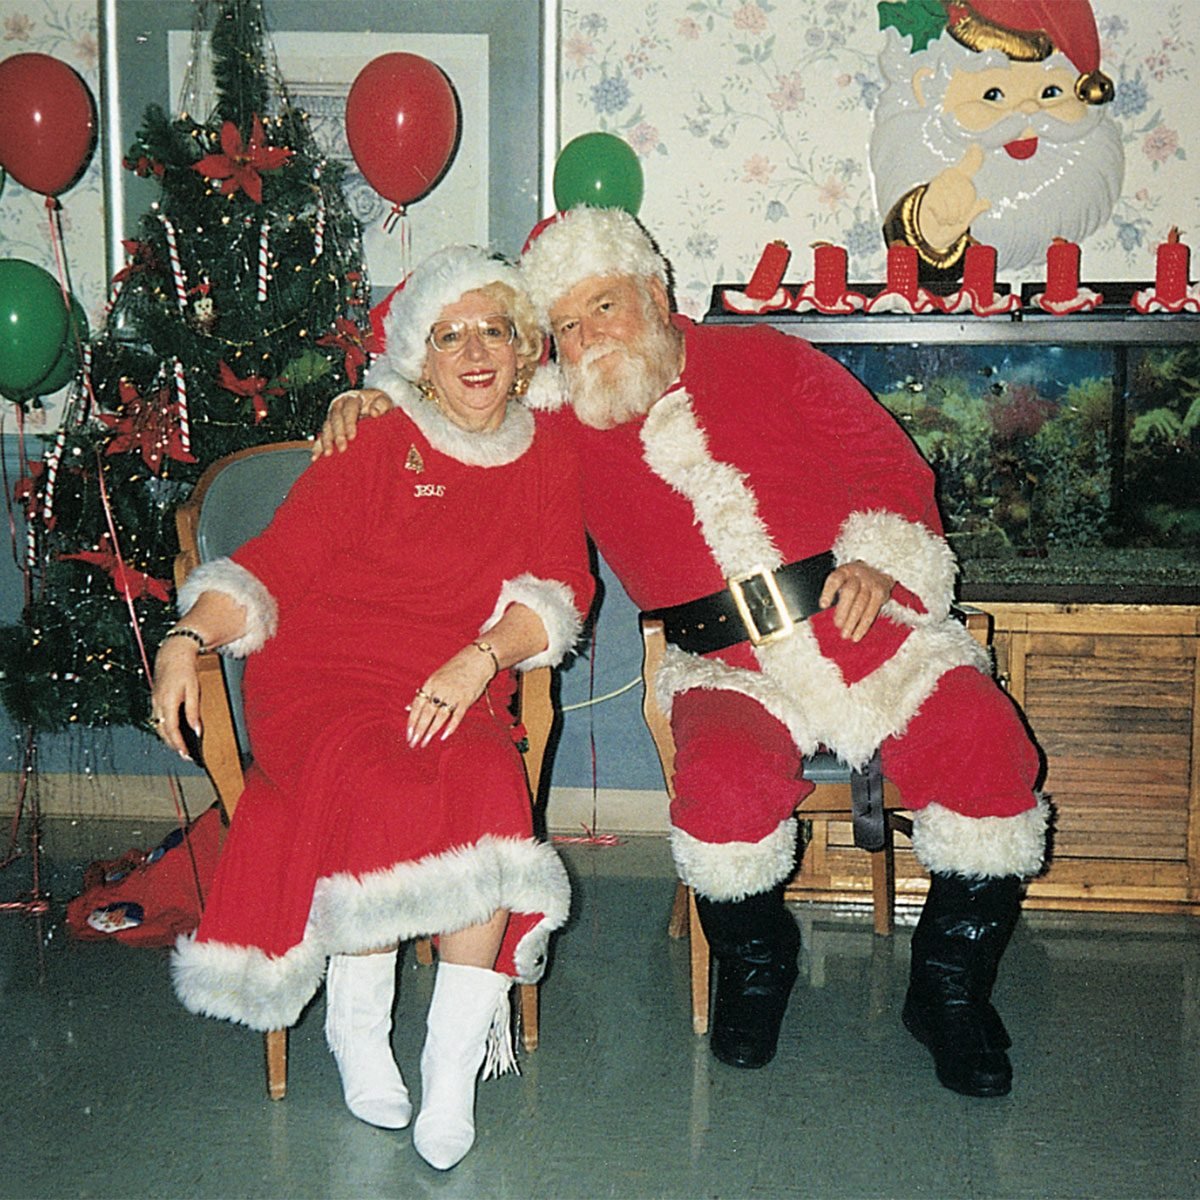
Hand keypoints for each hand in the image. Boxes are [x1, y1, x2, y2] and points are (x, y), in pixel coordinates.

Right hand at [149, 638, 202, 758]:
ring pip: (159, 726)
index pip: (171, 730)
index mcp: (167, 702)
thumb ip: (193, 712)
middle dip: (173, 745)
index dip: (179, 745)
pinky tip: (174, 732)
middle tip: (186, 755)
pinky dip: (165, 729)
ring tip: (182, 747)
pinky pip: (158, 719)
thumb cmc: (184, 668)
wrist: (173, 652)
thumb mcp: (194, 690)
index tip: (187, 755)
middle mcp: (157, 704)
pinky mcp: (155, 699)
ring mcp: (154, 702)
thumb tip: (196, 730)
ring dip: (168, 738)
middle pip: (163, 732)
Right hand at [310, 388, 393, 458]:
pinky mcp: (329, 427)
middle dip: (337, 435)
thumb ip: (381, 405)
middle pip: (335, 419)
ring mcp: (332, 416)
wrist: (373, 406)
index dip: (349, 423)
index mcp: (352, 398)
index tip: (352, 437)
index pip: (348, 410)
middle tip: (342, 448)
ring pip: (326, 428)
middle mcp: (339, 405)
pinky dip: (318, 447)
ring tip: (328, 454)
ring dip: (326, 441)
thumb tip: (374, 412)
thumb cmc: (379, 405)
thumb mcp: (384, 402)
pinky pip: (321, 436)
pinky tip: (316, 457)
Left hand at [406, 646, 496, 748]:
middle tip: (414, 743)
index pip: (417, 705)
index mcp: (430, 683)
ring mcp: (453, 694)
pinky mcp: (466, 699)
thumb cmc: (455, 669)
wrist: (477, 659)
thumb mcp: (436, 678)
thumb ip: (423, 694)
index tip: (408, 734)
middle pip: (427, 713)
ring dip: (431, 731)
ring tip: (425, 742)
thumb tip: (408, 708)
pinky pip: (457, 715)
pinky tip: (444, 736)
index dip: (412, 721)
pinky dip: (451, 726)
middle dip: (419, 730)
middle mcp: (440, 689)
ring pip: (440, 716)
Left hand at [819, 560, 894, 642]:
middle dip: (843, 610)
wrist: (878, 571)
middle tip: (837, 625)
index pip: (835, 579)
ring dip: (853, 621)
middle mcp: (858, 575)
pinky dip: (864, 625)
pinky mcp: (880, 593)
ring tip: (846, 634)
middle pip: (850, 591)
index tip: (823, 605)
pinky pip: (872, 611)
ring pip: (861, 603)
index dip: (828, 592)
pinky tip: (857, 634)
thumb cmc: (854, 581)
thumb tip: (823, 612)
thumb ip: (834, 593)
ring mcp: (871, 583)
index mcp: (845, 571)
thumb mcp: (843, 580)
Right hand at [920, 144, 990, 250]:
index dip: (974, 155)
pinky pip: (941, 204)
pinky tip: (941, 219)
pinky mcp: (929, 194)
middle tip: (959, 218)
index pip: (972, 162)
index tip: (976, 146)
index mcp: (962, 179)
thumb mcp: (965, 219)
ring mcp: (939, 184)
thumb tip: (987, 203)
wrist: (930, 237)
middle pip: (966, 189)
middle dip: (965, 208)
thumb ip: (975, 210)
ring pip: (954, 198)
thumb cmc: (950, 225)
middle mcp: (950, 177)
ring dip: (954, 215)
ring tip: (950, 220)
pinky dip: (943, 216)